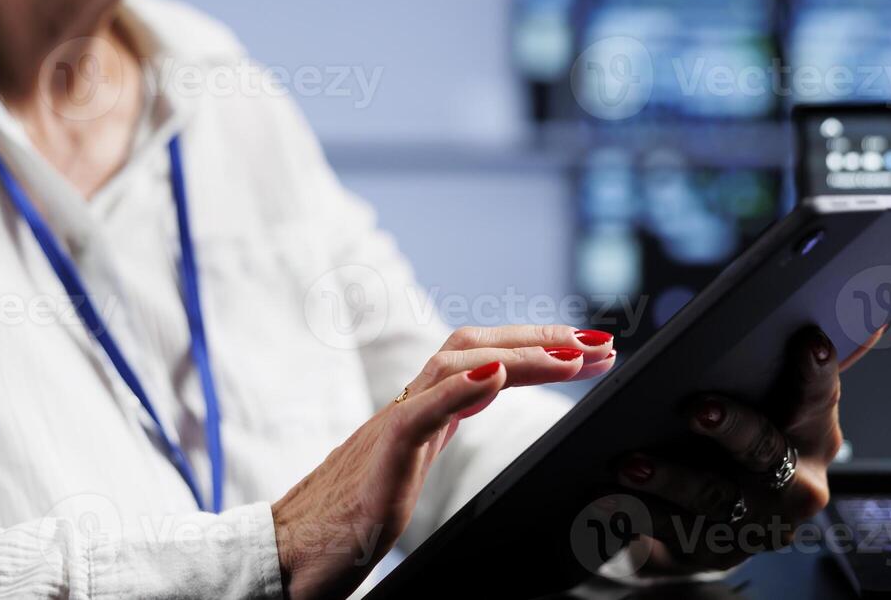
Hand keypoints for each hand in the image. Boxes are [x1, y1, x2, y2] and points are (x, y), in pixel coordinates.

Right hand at [271, 325, 616, 599]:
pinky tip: (496, 375)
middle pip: (475, 345)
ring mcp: (393, 425)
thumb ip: (445, 424)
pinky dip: (461, 387)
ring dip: (519, 354)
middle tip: (600, 343)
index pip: (484, 359)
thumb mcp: (411, 463)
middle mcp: (409, 405)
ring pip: (455, 363)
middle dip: (541, 338)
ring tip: (571, 357)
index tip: (590, 351)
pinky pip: (421, 411)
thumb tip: (487, 392)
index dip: (536, 348)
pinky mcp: (381, 454)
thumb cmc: (345, 519)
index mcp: (421, 410)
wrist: (290, 551)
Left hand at [607, 324, 884, 574]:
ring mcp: (753, 526)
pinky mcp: (707, 551)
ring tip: (629, 461)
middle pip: (765, 453)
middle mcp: (794, 486)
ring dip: (670, 478)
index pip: (820, 398)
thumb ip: (810, 360)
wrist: (727, 523)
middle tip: (697, 407)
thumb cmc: (752, 440)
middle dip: (733, 429)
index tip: (807, 340)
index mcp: (815, 436)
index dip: (815, 372)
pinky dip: (633, 514)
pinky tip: (602, 496)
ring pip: (711, 499)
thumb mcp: (780, 402)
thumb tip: (869, 309)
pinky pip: (667, 533)